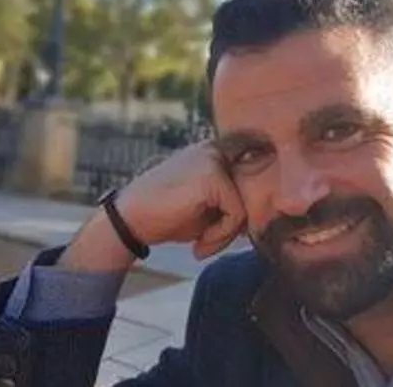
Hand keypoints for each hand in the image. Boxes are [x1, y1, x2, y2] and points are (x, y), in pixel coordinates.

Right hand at [120, 142, 247, 259]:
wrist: (128, 221)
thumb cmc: (166, 217)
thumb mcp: (206, 208)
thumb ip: (232, 203)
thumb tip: (265, 212)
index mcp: (214, 152)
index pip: (254, 169)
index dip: (254, 199)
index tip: (243, 227)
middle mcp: (216, 149)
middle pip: (254, 191)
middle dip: (236, 224)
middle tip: (209, 243)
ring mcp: (214, 159)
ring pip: (246, 205)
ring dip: (226, 234)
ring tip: (201, 244)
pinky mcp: (212, 176)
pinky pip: (236, 214)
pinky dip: (220, 236)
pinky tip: (197, 243)